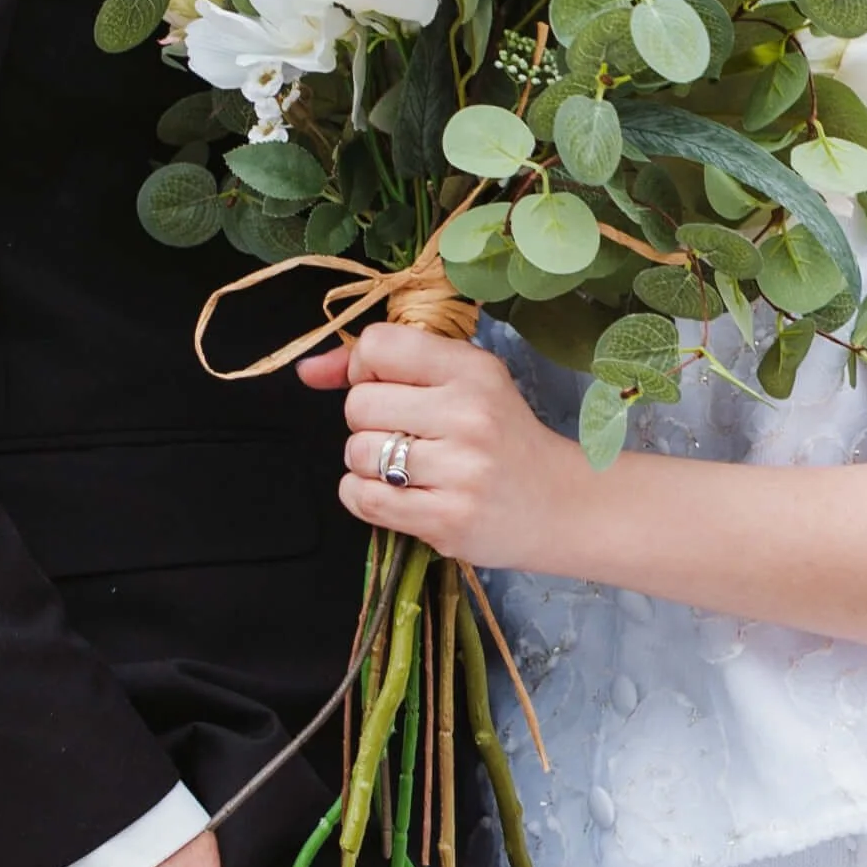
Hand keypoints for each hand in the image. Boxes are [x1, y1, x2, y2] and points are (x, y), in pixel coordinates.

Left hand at [314, 320, 579, 570]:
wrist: (560, 503)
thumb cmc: (502, 436)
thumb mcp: (461, 381)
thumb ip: (384, 366)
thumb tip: (307, 371)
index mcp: (471, 369)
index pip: (379, 347)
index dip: (364, 367)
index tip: (383, 384)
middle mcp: (467, 413)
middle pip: (359, 403)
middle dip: (368, 421)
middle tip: (404, 433)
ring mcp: (458, 469)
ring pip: (356, 453)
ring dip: (367, 463)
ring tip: (406, 468)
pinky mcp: (446, 519)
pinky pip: (362, 498)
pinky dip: (362, 495)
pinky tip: (394, 493)